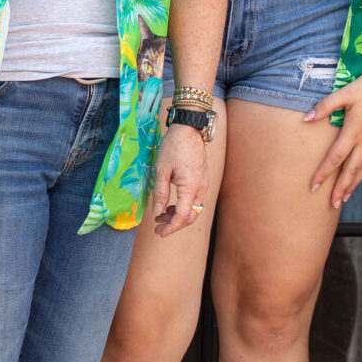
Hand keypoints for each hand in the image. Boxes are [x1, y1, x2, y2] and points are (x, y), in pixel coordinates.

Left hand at [149, 122, 209, 236]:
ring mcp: (204, 184)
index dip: (171, 227)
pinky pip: (194, 200)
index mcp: (190, 187)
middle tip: (157, 228)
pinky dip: (183, 206)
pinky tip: (170, 205)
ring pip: (193, 209)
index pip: (183, 216)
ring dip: (178, 216)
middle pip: (191, 216)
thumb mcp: (161, 170)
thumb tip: (157, 212)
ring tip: (160, 216)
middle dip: (174, 224)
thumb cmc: (173, 147)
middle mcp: (201, 188)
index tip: (159, 233)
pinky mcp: (202, 180)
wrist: (189, 129)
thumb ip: (160, 193)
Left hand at [305, 61, 361, 208]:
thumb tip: (305, 118)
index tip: (313, 187)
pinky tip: (357, 175)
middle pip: (351, 171)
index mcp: (354, 131)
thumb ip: (325, 106)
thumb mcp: (346, 92)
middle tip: (331, 205)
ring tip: (344, 198)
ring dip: (353, 184)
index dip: (323, 173)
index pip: (335, 158)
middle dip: (340, 189)